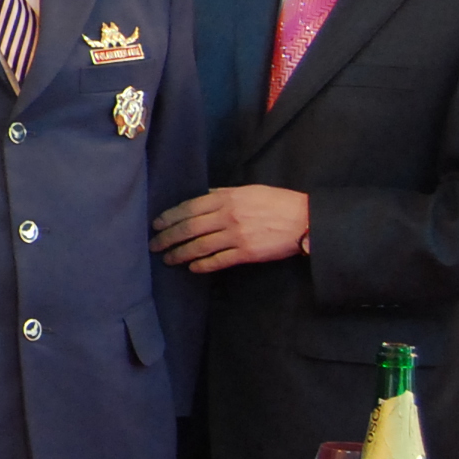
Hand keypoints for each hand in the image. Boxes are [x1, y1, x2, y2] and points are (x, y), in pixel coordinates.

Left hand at [151, 185, 309, 271]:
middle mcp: (228, 215)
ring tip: (168, 259)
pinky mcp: (247, 252)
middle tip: (154, 245)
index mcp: (227, 197)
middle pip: (189, 228)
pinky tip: (192, 268)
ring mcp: (237, 235)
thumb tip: (202, 195)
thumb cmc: (277, 201)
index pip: (189, 207)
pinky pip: (219, 260)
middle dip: (168, 237)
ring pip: (200, 246)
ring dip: (180, 253)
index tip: (156, 224)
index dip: (170, 217)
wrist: (304, 219)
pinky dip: (203, 265)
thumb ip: (223, 193)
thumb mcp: (248, 190)